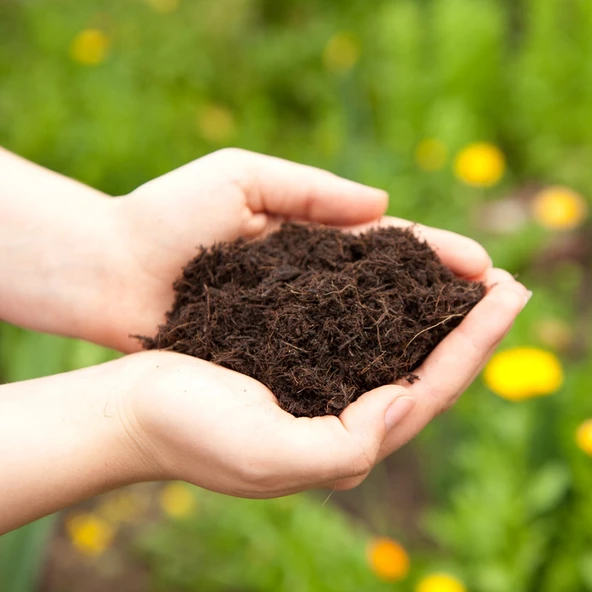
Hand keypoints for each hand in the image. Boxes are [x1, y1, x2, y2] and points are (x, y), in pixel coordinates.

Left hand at [104, 148, 492, 351]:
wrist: (107, 267)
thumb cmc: (166, 216)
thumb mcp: (242, 178)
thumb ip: (313, 190)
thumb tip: (385, 208)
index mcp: (310, 242)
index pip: (388, 250)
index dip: (435, 256)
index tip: (482, 268)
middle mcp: (311, 289)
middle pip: (392, 295)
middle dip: (446, 299)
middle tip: (503, 302)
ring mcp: (294, 327)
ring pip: (372, 334)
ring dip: (423, 337)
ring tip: (475, 339)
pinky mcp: (270, 360)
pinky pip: (334, 364)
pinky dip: (373, 367)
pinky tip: (410, 375)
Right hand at [116, 266, 527, 496]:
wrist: (134, 409)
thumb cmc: (189, 429)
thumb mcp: (268, 453)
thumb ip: (346, 446)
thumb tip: (403, 405)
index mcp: (346, 444)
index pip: (431, 392)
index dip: (475, 345)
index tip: (509, 296)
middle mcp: (344, 419)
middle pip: (426, 372)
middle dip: (470, 329)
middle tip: (506, 284)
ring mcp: (324, 390)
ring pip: (399, 353)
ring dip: (436, 317)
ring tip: (467, 280)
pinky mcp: (301, 364)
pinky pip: (361, 336)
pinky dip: (391, 311)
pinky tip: (404, 287)